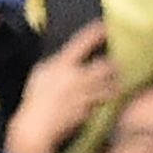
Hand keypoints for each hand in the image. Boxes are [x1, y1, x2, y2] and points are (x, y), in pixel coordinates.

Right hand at [5, 22, 114, 152]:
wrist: (37, 127)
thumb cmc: (36, 98)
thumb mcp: (41, 73)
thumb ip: (58, 63)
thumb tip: (70, 55)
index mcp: (62, 64)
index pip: (82, 42)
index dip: (95, 32)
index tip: (105, 26)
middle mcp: (77, 78)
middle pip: (105, 66)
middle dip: (113, 64)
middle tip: (115, 64)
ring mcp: (86, 96)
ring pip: (110, 86)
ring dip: (114, 83)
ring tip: (115, 81)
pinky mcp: (90, 111)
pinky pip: (104, 102)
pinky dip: (107, 99)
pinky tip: (106, 98)